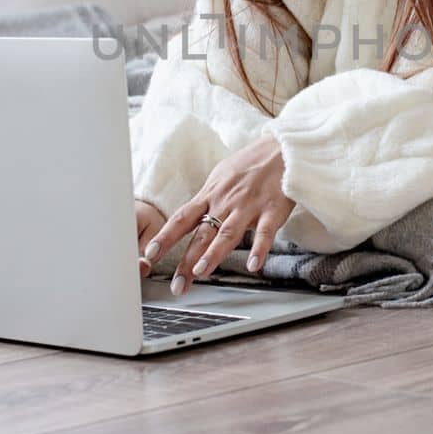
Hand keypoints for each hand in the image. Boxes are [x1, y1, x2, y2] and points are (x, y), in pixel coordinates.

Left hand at [142, 134, 294, 294]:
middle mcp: (225, 202)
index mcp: (210, 194)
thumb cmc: (251, 164)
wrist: (283, 148)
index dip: (165, 238)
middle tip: (177, 285)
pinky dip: (259, 249)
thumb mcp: (220, 177)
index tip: (149, 255)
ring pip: (227, 233)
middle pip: (201, 234)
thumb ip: (207, 200)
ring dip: (213, 254)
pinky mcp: (273, 210)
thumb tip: (189, 218)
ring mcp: (249, 206)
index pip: (181, 219)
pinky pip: (264, 232)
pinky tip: (253, 264)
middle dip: (186, 261)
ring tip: (200, 273)